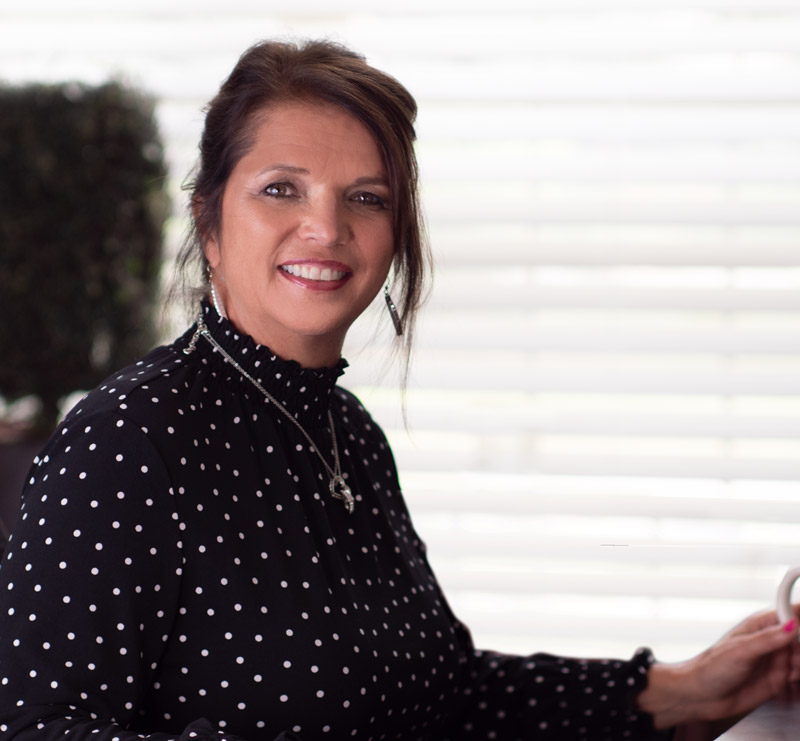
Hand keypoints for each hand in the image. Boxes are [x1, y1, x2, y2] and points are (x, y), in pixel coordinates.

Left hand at [637, 604, 799, 729]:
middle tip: (791, 657)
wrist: (702, 697)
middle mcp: (770, 641)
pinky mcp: (778, 679)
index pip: (789, 613)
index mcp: (759, 625)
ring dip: (799, 664)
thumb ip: (767, 639)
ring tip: (787, 671)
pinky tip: (788, 683)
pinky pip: (798, 676)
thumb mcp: (740, 651)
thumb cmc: (711, 668)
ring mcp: (775, 660)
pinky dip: (797, 681)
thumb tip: (791, 625)